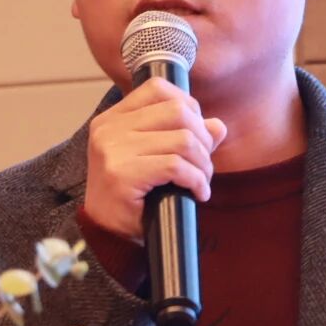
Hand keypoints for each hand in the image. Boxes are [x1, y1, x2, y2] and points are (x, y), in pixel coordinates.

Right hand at [80, 78, 228, 242]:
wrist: (107, 236)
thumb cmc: (131, 198)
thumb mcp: (154, 159)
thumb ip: (182, 137)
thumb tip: (218, 125)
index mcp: (112, 120)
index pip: (157, 89)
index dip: (188, 105)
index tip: (197, 133)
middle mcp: (109, 130)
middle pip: (176, 111)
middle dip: (202, 137)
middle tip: (204, 163)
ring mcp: (113, 151)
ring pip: (182, 140)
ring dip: (203, 163)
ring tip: (201, 181)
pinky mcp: (122, 175)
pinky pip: (176, 166)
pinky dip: (196, 180)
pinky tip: (198, 193)